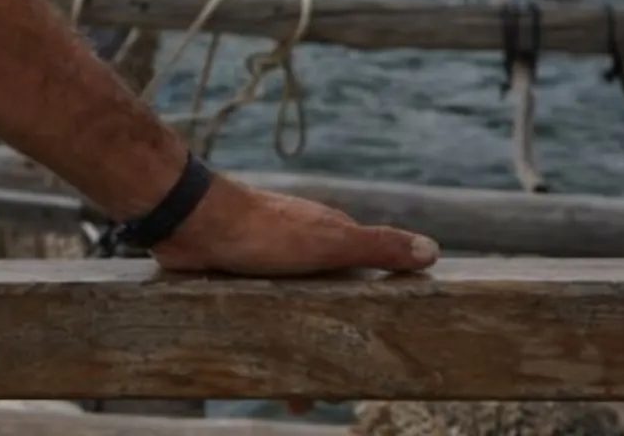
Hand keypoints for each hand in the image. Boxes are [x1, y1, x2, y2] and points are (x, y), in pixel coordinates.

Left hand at [145, 178, 437, 415]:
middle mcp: (302, 255)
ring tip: (297, 401)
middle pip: (328, 310)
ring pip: (292, 321)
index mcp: (330, 241)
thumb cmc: (263, 230)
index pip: (366, 285)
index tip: (381, 362)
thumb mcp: (329, 241)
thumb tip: (433, 251)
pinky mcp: (238, 282)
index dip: (374, 321)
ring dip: (296, 359)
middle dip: (332, 351)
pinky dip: (265, 348)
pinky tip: (263, 378)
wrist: (191, 222)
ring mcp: (268, 269)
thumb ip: (377, 247)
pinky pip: (258, 322)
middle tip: (333, 395)